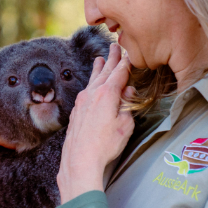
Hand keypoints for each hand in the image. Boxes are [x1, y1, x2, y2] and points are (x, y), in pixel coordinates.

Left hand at [57, 44, 135, 201]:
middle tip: (115, 47)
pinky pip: (86, 90)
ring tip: (100, 59)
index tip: (130, 52)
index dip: (126, 62)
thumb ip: (127, 105)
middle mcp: (92, 94)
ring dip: (98, 68)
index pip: (119, 73)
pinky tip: (91, 84)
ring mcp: (82, 102)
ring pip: (92, 80)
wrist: (80, 160)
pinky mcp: (76, 112)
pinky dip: (91, 82)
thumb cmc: (105, 145)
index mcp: (107, 94)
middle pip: (104, 72)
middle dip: (111, 59)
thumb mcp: (125, 125)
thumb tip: (127, 91)